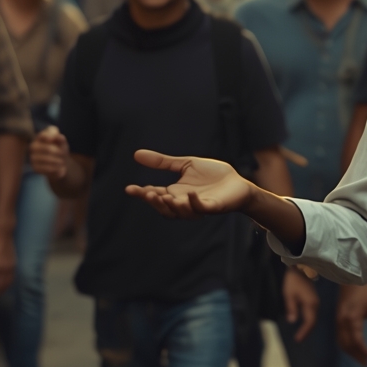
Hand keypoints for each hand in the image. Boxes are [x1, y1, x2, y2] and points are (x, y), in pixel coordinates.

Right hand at [30, 126, 69, 180]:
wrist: (59, 163)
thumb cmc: (60, 149)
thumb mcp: (62, 143)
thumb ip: (60, 138)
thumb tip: (57, 136)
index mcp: (40, 137)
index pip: (43, 135)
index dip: (51, 136)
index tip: (57, 140)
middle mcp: (34, 146)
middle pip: (47, 148)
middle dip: (58, 152)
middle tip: (63, 154)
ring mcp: (33, 157)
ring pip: (46, 159)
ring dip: (57, 161)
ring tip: (62, 162)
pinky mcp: (35, 167)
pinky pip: (45, 168)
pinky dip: (54, 168)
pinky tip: (59, 167)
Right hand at [124, 151, 253, 217]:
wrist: (237, 182)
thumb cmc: (212, 175)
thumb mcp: (185, 164)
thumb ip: (163, 162)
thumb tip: (136, 154)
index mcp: (175, 193)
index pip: (155, 195)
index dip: (142, 193)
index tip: (129, 189)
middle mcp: (183, 203)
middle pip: (164, 208)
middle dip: (154, 202)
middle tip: (145, 193)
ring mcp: (198, 206)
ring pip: (180, 212)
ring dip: (171, 206)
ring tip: (164, 196)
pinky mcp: (212, 207)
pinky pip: (201, 208)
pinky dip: (194, 203)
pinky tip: (189, 194)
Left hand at [281, 268, 318, 342]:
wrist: (301, 268)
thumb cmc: (293, 281)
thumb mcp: (289, 294)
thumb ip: (291, 308)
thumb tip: (292, 321)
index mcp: (310, 304)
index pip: (309, 322)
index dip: (304, 332)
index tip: (297, 340)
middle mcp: (315, 305)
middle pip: (313, 322)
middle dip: (306, 331)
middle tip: (298, 339)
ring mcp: (316, 302)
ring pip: (314, 318)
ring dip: (308, 327)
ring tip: (300, 334)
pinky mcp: (314, 300)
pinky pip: (313, 314)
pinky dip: (309, 321)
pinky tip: (304, 323)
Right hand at [336, 283, 366, 365]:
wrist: (350, 280)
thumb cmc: (365, 292)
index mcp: (352, 319)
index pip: (357, 341)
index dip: (364, 351)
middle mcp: (342, 323)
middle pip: (347, 345)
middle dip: (357, 356)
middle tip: (366, 364)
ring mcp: (337, 322)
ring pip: (341, 343)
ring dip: (350, 353)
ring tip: (360, 359)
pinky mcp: (337, 320)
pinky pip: (339, 338)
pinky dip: (345, 346)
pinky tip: (352, 349)